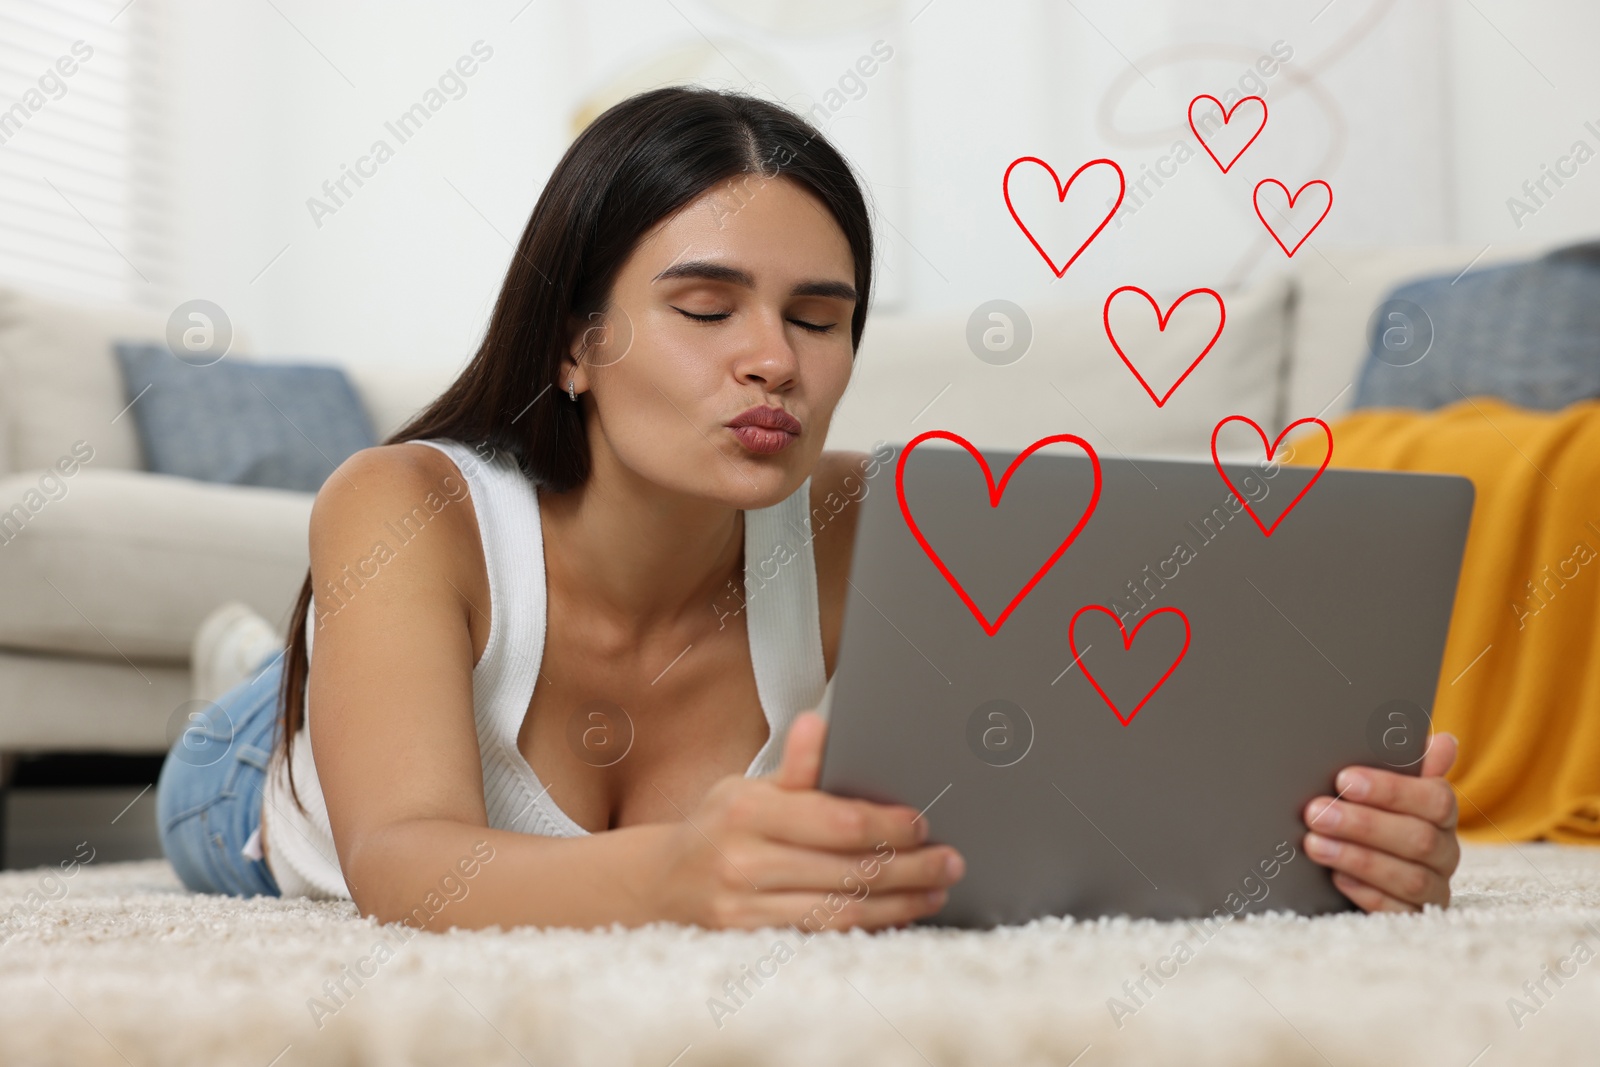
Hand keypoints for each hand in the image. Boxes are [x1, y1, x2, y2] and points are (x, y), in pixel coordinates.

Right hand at [651, 710, 965, 929]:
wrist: (661, 885)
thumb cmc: (718, 829)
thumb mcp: (748, 787)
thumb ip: (795, 767)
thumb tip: (820, 724)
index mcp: (747, 811)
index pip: (837, 821)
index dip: (888, 825)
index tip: (924, 825)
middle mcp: (744, 861)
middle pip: (848, 870)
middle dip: (910, 867)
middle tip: (949, 862)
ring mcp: (744, 908)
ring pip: (841, 911)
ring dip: (899, 904)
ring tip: (935, 892)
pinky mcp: (750, 942)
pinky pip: (822, 936)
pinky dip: (867, 928)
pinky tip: (897, 917)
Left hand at [1301, 732, 1460, 911]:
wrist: (1364, 868)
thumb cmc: (1373, 813)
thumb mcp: (1383, 788)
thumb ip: (1407, 766)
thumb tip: (1441, 742)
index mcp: (1441, 814)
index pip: (1435, 799)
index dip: (1390, 790)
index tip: (1344, 779)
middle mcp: (1445, 852)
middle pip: (1418, 839)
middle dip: (1362, 824)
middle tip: (1317, 812)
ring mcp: (1433, 888)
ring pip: (1408, 877)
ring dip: (1356, 858)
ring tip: (1314, 844)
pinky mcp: (1414, 917)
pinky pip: (1396, 910)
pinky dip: (1364, 892)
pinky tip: (1336, 877)